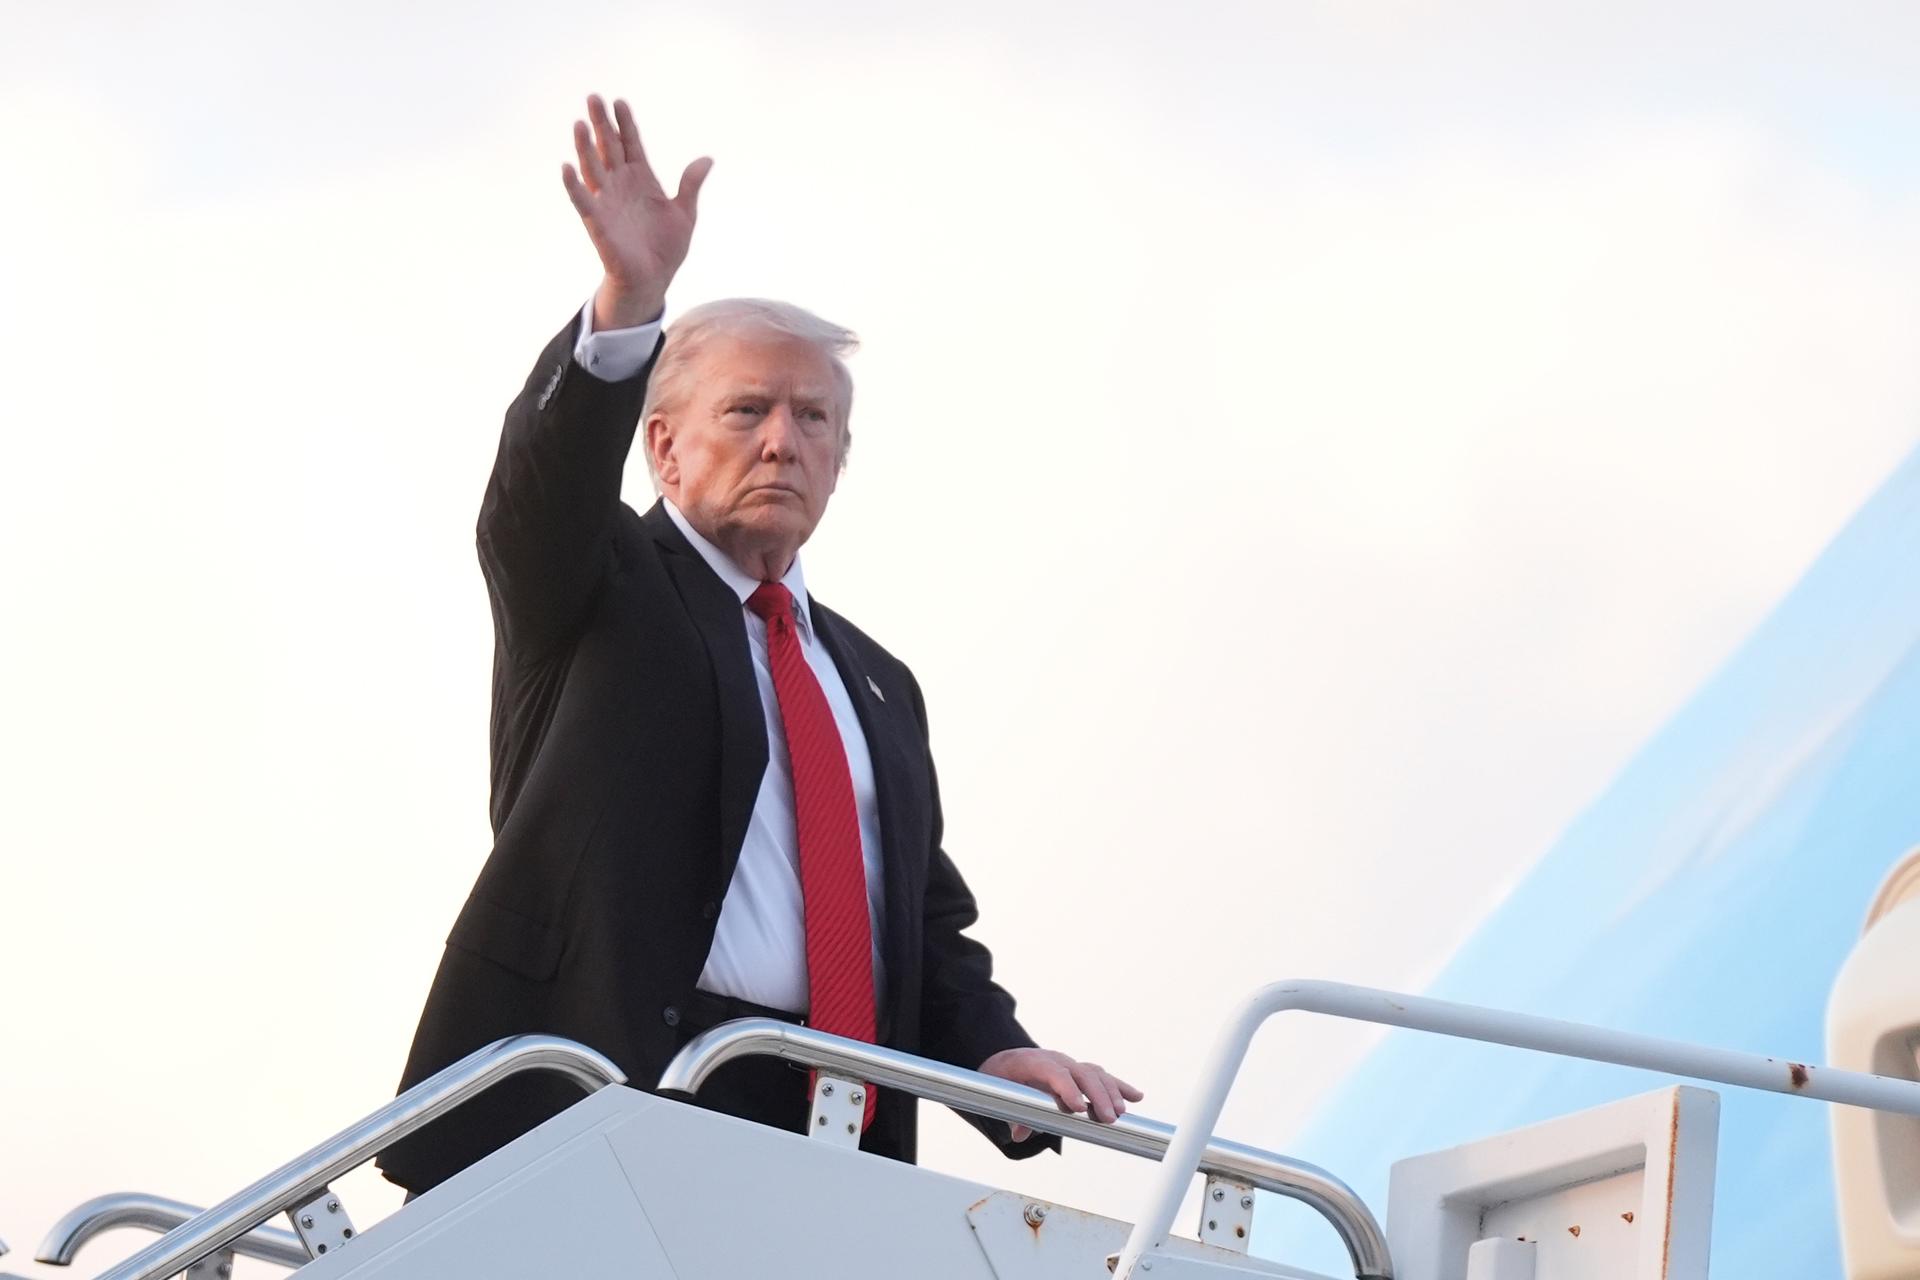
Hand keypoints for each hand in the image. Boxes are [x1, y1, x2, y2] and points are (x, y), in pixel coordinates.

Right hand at [560, 95, 713, 330]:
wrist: (654, 279)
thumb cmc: (667, 248)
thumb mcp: (685, 213)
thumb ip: (690, 185)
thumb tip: (707, 159)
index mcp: (642, 179)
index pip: (631, 144)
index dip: (625, 124)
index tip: (619, 101)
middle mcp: (621, 185)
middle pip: (608, 148)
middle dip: (601, 124)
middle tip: (593, 97)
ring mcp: (607, 201)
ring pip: (593, 168)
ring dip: (585, 146)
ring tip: (580, 123)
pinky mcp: (598, 222)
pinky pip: (583, 201)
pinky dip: (574, 186)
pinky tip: (566, 168)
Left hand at [979, 1047, 1143, 1142]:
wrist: (1007, 1061)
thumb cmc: (1004, 1078)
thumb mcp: (1001, 1093)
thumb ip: (1013, 1114)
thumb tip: (1020, 1133)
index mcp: (1034, 1062)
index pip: (1054, 1071)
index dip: (1067, 1089)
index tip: (1079, 1109)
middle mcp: (1056, 1059)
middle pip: (1081, 1072)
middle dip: (1097, 1095)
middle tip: (1108, 1118)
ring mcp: (1069, 1064)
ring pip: (1095, 1073)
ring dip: (1111, 1092)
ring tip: (1120, 1113)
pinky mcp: (1080, 1071)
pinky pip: (1102, 1077)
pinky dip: (1119, 1087)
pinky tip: (1137, 1097)